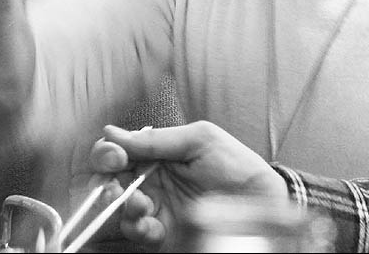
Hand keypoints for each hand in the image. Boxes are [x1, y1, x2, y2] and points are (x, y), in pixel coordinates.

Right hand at [90, 121, 288, 250]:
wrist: (262, 201)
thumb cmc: (236, 164)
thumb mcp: (199, 140)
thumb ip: (155, 139)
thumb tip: (113, 132)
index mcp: (156, 152)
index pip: (118, 149)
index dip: (107, 151)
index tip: (115, 155)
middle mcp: (150, 178)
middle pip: (109, 178)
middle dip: (105, 180)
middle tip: (118, 184)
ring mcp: (155, 207)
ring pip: (118, 207)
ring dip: (122, 206)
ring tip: (141, 205)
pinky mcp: (163, 234)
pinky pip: (137, 232)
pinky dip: (137, 229)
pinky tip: (150, 225)